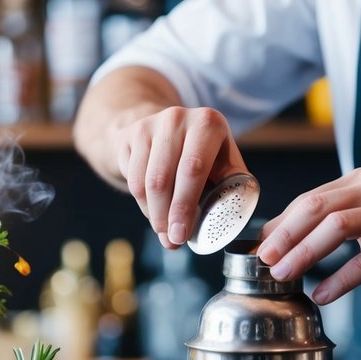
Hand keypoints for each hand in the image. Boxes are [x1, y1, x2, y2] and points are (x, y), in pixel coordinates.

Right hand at [111, 106, 248, 247]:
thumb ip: (231, 186)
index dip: (185, 206)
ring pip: (144, 183)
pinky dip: (143, 203)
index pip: (193, 169)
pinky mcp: (129, 136)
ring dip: (154, 214)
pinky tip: (154, 211)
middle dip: (167, 216)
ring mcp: (149, 125)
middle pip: (164, 179)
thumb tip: (227, 220)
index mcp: (208, 123)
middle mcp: (177, 118)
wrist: (166, 128)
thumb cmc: (204, 153)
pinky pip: (131, 179)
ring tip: (165, 229)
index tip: (182, 234)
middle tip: (172, 241)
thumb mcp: (224, 161)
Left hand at [256, 168, 360, 303]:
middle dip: (287, 236)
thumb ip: (329, 220)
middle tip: (266, 260)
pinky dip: (340, 280)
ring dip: (306, 253)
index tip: (260, 247)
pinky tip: (322, 294)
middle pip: (318, 208)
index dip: (282, 223)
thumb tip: (276, 237)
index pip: (310, 199)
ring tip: (285, 275)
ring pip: (338, 228)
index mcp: (360, 181)